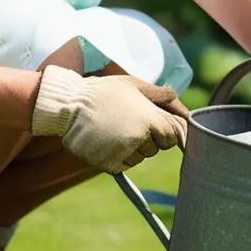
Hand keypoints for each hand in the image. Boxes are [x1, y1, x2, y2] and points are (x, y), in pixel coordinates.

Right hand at [30, 66, 187, 172]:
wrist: (69, 105)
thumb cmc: (103, 92)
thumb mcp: (133, 85)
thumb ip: (160, 95)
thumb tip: (182, 105)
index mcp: (149, 119)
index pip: (172, 137)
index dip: (165, 131)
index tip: (154, 126)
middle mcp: (139, 138)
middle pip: (156, 148)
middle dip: (148, 138)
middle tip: (127, 122)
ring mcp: (123, 153)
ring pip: (140, 158)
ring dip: (133, 148)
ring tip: (114, 129)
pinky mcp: (108, 164)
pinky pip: (125, 165)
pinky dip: (119, 156)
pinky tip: (106, 140)